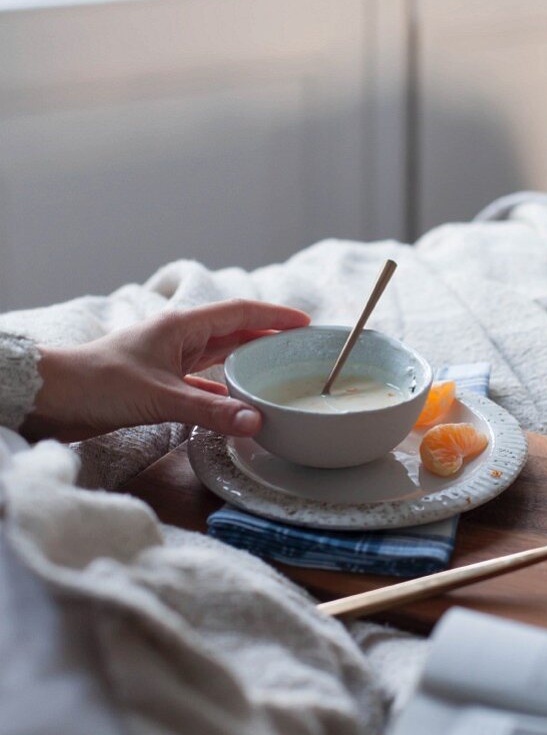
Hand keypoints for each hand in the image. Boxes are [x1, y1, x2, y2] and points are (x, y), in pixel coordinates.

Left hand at [21, 299, 309, 442]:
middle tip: (301, 348)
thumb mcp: (160, 398)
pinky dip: (222, 390)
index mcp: (181, 327)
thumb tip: (257, 422)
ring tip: (278, 370)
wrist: (52, 397)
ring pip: (218, 355)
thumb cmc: (99, 384)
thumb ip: (211, 411)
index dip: (274, 316)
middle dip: (267, 336)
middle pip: (233, 331)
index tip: (305, 323)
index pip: (239, 312)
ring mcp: (168, 360)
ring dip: (247, 360)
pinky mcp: (158, 383)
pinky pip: (202, 382)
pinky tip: (237, 403)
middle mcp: (178, 338)